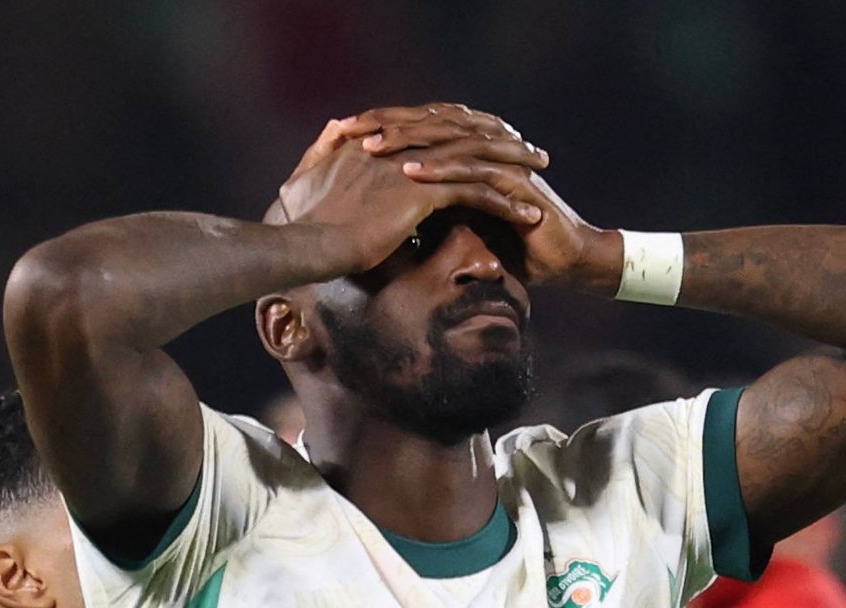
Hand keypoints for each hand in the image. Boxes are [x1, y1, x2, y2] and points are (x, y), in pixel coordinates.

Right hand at [275, 114, 547, 272]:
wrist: (307, 243)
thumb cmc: (304, 221)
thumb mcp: (309, 177)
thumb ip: (324, 150)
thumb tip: (334, 130)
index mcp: (378, 138)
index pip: (434, 127)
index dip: (465, 131)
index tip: (490, 139)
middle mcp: (399, 144)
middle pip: (463, 134)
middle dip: (500, 140)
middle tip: (529, 149)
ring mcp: (413, 166)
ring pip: (476, 159)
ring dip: (513, 167)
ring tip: (541, 175)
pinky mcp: (424, 193)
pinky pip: (477, 194)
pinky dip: (506, 204)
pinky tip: (529, 216)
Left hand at [340, 104, 616, 291]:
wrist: (565, 261)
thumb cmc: (515, 245)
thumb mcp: (463, 224)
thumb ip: (434, 208)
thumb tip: (390, 208)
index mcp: (471, 150)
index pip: (421, 128)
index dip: (383, 127)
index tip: (342, 133)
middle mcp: (485, 146)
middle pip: (429, 125)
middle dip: (386, 126)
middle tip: (348, 129)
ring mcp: (501, 160)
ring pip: (446, 142)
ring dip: (407, 143)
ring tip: (371, 147)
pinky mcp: (514, 181)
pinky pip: (470, 170)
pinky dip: (439, 171)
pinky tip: (410, 173)